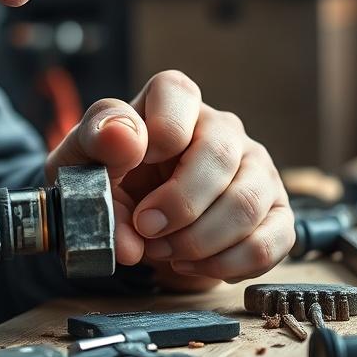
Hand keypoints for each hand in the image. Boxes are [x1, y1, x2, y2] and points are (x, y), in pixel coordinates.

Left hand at [45, 70, 293, 284]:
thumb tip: (128, 160)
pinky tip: (191, 263)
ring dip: (198, 240)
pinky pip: (269, 242)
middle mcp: (222, 127)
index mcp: (173, 102)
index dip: (156, 133)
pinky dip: (226, 264)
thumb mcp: (82, 160)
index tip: (131, 165)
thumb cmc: (109, 179)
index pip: (176, 93)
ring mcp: (255, 169)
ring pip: (248, 203)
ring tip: (163, 250)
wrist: (132, 222)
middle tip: (145, 228)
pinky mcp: (273, 213)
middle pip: (218, 155)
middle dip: (178, 203)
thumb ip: (95, 147)